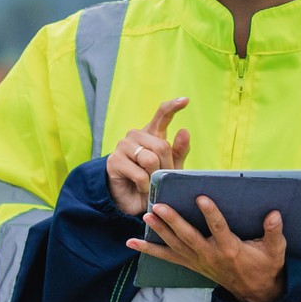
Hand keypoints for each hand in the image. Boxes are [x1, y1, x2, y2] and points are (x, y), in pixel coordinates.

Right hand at [106, 97, 190, 216]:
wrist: (134, 201)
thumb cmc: (153, 180)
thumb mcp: (171, 167)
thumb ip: (178, 151)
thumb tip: (184, 130)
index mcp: (152, 133)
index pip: (162, 115)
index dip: (172, 107)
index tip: (185, 100)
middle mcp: (136, 135)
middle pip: (161, 145)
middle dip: (166, 166)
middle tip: (162, 178)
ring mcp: (123, 146)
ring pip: (150, 159)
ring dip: (154, 176)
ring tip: (150, 183)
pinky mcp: (114, 160)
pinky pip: (139, 173)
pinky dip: (145, 185)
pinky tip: (141, 187)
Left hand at [128, 196, 287, 301]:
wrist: (255, 292)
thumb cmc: (265, 267)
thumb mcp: (275, 250)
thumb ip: (274, 232)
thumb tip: (274, 214)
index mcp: (231, 249)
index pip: (219, 229)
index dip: (210, 213)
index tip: (201, 197)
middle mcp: (211, 255)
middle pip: (189, 237)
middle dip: (173, 221)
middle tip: (160, 206)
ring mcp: (198, 261)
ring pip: (175, 245)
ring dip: (160, 231)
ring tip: (147, 215)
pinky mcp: (191, 264)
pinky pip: (167, 257)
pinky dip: (149, 250)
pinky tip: (132, 243)